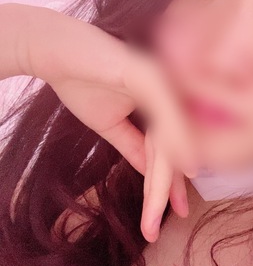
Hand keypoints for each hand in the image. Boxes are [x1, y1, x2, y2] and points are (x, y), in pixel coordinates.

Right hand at [22, 5, 200, 240]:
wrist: (53, 51)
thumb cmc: (81, 81)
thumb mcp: (110, 124)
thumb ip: (134, 145)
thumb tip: (150, 171)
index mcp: (160, 99)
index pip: (169, 142)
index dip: (174, 174)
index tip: (177, 205)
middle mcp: (167, 88)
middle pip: (174, 140)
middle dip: (174, 180)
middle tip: (181, 213)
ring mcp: (160, 79)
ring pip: (172, 132)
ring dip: (172, 171)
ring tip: (174, 206)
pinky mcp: (148, 73)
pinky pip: (166, 111)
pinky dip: (177, 138)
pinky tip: (187, 165)